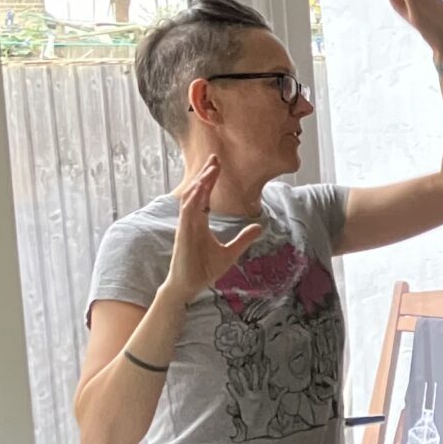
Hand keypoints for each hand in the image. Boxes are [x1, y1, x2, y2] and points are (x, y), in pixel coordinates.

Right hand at [160, 157, 262, 299]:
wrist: (190, 286)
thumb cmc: (204, 269)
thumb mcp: (231, 252)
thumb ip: (244, 239)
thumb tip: (259, 227)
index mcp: (199, 222)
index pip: (205, 196)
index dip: (210, 180)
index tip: (217, 165)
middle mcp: (191, 221)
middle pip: (197, 192)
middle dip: (205, 174)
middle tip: (215, 157)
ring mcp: (185, 227)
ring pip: (191, 200)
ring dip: (200, 184)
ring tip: (210, 170)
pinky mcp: (183, 235)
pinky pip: (187, 214)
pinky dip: (193, 201)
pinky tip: (200, 191)